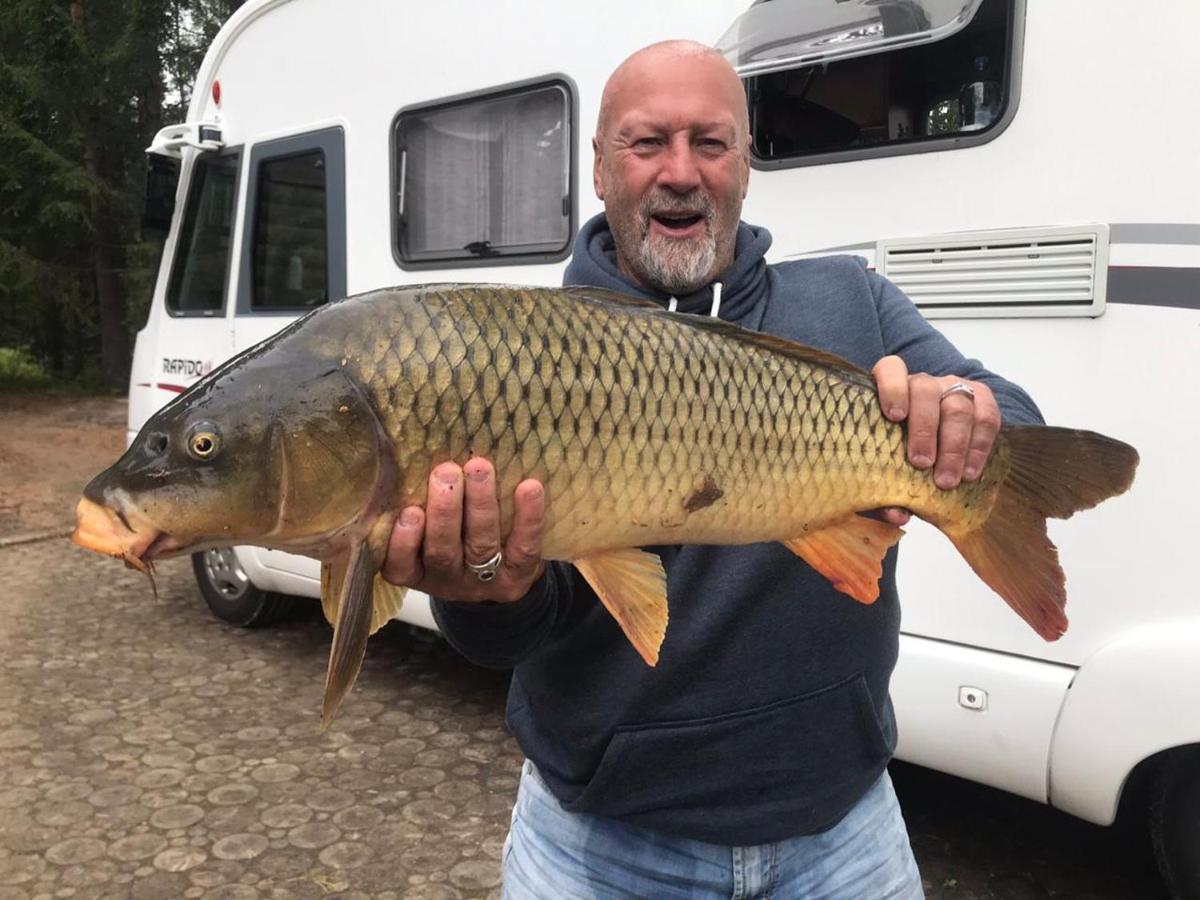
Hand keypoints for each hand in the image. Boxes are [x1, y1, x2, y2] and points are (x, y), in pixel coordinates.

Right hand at [381, 458, 546, 602]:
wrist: (503, 576)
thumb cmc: (454, 538)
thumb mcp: (427, 532)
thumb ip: (419, 505)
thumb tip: (417, 455)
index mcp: (417, 570)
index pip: (400, 566)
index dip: (403, 542)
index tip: (409, 511)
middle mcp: (447, 580)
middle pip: (442, 551)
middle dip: (445, 510)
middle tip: (445, 471)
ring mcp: (485, 580)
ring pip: (480, 545)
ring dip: (480, 505)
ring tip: (479, 468)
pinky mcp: (519, 575)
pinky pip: (524, 548)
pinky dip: (528, 518)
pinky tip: (529, 487)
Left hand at [871, 355, 1001, 522]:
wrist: (935, 455)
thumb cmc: (898, 462)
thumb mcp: (884, 476)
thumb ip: (882, 493)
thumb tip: (898, 514)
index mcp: (889, 390)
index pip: (890, 369)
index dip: (893, 388)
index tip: (894, 416)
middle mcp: (922, 383)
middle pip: (925, 390)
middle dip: (924, 429)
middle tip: (921, 464)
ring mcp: (953, 388)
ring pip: (958, 405)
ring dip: (954, 445)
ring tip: (947, 480)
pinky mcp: (981, 399)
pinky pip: (987, 415)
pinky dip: (980, 446)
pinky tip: (970, 472)